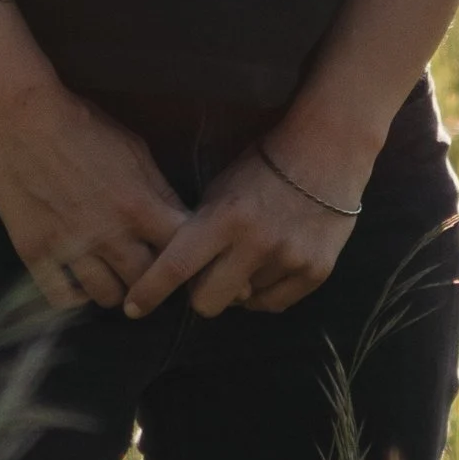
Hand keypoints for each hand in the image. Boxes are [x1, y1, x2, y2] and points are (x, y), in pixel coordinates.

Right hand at [0, 79, 190, 311]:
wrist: (20, 119)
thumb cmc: (80, 127)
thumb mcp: (133, 149)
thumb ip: (157, 189)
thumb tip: (178, 218)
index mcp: (139, 207)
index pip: (179, 254)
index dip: (183, 257)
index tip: (178, 257)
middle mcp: (109, 235)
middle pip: (145, 283)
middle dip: (150, 279)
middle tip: (144, 272)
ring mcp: (70, 248)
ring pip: (107, 297)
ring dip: (115, 289)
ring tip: (112, 277)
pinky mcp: (36, 253)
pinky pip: (63, 298)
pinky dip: (75, 296)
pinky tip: (78, 281)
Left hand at [121, 134, 370, 322]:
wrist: (326, 151)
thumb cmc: (263, 166)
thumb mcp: (221, 188)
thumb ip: (199, 230)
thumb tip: (178, 273)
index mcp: (225, 217)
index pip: (177, 266)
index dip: (150, 292)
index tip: (132, 308)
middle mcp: (256, 243)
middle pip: (207, 303)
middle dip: (199, 295)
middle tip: (205, 277)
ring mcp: (289, 260)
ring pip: (242, 303)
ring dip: (238, 287)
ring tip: (250, 255)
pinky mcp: (315, 271)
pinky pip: (273, 304)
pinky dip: (263, 292)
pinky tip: (267, 267)